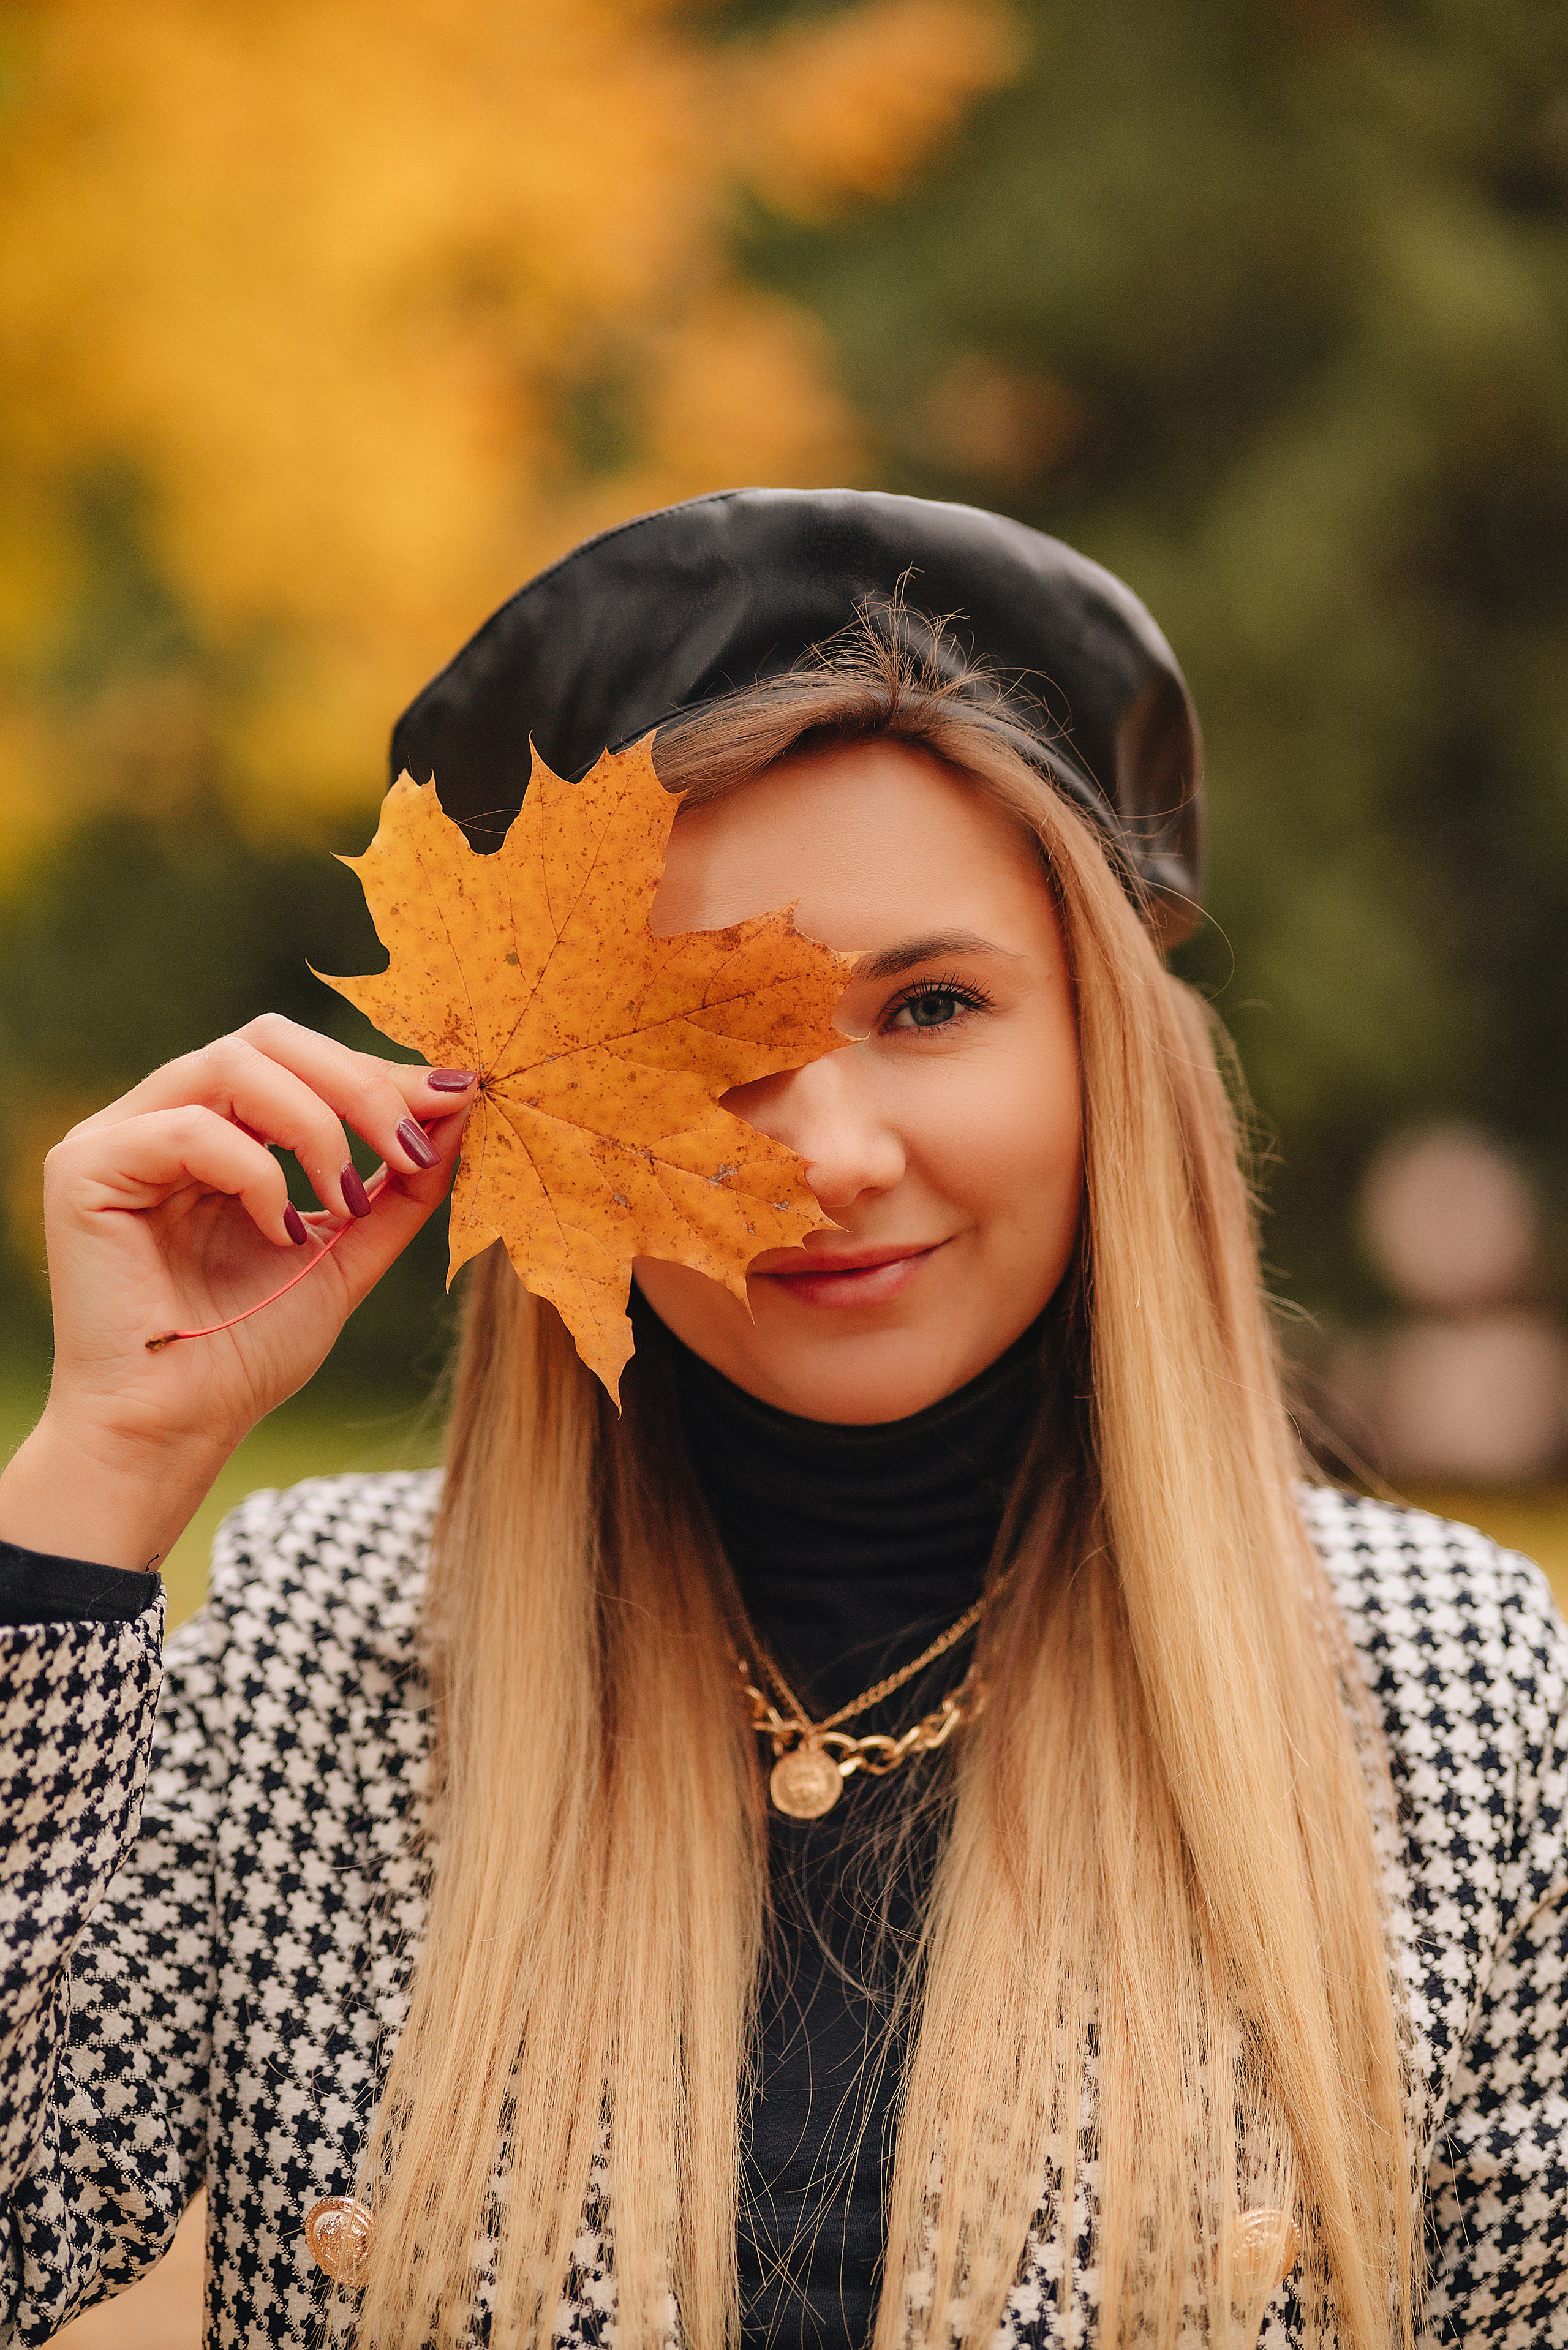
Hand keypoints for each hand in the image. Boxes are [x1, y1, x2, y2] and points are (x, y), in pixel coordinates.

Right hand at [0, 1016, 476, 1569]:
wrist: (178, 1430)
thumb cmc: (250, 1349)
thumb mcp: (349, 1250)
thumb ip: (399, 1183)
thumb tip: (458, 1104)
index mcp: (219, 1127)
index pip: (302, 1058)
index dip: (380, 1072)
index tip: (458, 1100)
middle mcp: (162, 1115)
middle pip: (268, 1037)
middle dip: (358, 1083)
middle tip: (412, 1145)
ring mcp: (118, 1136)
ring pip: (232, 1064)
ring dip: (316, 1124)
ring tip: (346, 1199)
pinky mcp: (85, 1168)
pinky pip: (186, 1128)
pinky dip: (254, 1174)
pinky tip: (280, 1232)